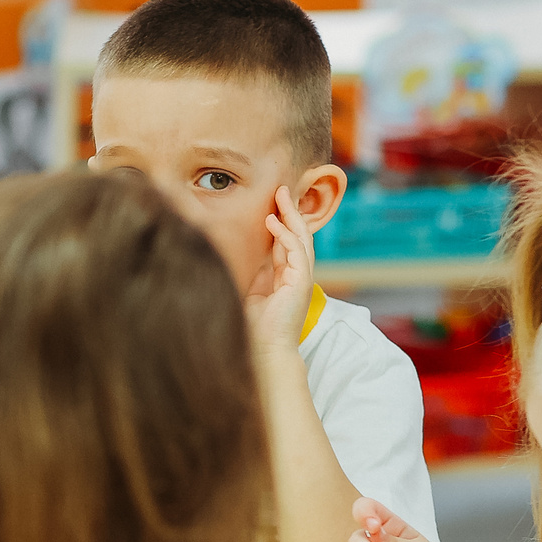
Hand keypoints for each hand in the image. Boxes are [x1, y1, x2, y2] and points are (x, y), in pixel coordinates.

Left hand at [244, 186, 316, 356]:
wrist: (264, 351)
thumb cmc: (254, 327)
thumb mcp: (249, 292)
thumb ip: (252, 273)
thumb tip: (240, 252)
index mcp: (285, 278)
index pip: (286, 243)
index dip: (280, 222)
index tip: (271, 204)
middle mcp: (296, 276)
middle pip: (298, 236)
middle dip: (290, 212)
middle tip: (281, 190)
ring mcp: (301, 279)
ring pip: (301, 239)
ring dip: (291, 216)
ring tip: (281, 197)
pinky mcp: (301, 283)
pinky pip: (296, 252)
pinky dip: (286, 235)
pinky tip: (274, 222)